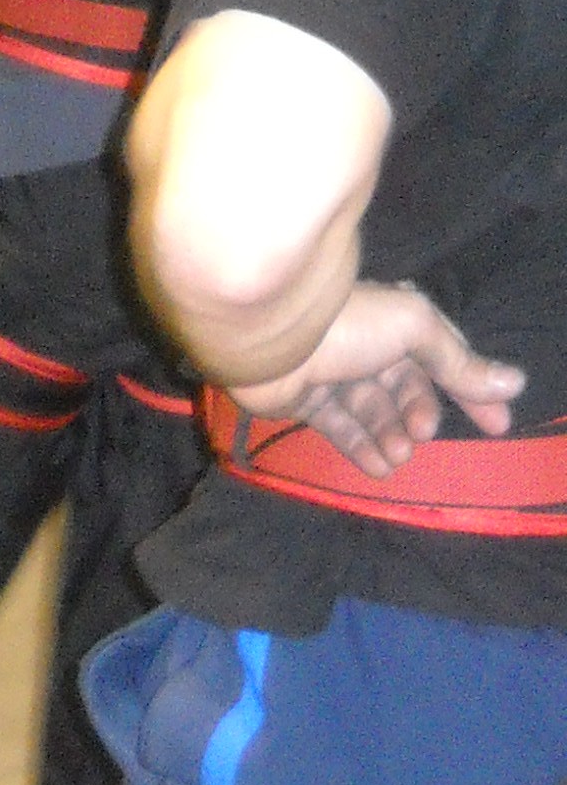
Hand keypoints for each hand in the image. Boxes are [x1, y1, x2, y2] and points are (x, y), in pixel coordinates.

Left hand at [232, 280, 524, 475]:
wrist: (270, 334)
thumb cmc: (349, 323)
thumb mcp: (414, 328)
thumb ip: (458, 360)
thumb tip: (513, 382)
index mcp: (392, 318)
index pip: (441, 356)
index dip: (470, 389)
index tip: (497, 425)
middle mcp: (363, 343)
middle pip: (406, 388)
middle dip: (419, 414)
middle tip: (422, 433)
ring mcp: (331, 371)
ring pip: (374, 412)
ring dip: (392, 435)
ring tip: (398, 453)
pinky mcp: (303, 399)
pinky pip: (340, 428)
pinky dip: (362, 448)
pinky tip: (379, 466)